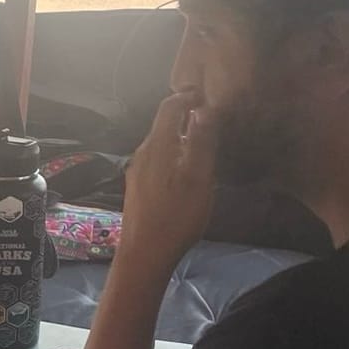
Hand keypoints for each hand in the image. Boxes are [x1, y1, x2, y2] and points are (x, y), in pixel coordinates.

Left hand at [119, 91, 216, 273]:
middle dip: (185, 116)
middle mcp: (143, 153)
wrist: (144, 255)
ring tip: (203, 143)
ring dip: (180, 137)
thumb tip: (204, 109)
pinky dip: (173, 154)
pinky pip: (157, 159)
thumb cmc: (176, 216)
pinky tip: (185, 170)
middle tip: (211, 118)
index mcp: (158, 146)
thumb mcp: (198, 178)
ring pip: (161, 143)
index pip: (169, 107)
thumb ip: (201, 142)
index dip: (187, 97)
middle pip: (163, 124)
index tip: (206, 94)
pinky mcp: (137, 187)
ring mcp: (137, 170)